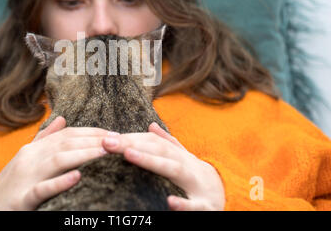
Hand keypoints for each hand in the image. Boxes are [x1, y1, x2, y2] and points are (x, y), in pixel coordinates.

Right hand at [0, 116, 111, 209]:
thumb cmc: (12, 183)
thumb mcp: (27, 157)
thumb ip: (45, 137)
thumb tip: (63, 118)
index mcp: (33, 149)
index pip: (67, 134)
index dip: (91, 132)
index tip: (113, 134)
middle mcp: (30, 158)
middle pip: (66, 144)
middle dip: (93, 140)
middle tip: (118, 140)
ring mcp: (26, 177)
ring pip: (57, 161)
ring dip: (83, 154)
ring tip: (104, 151)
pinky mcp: (22, 199)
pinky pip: (43, 189)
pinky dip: (60, 182)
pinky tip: (77, 177)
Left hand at [101, 123, 224, 210]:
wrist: (224, 195)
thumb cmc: (193, 176)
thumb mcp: (183, 157)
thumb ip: (167, 143)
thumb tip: (151, 125)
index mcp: (177, 156)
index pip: (152, 143)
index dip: (130, 139)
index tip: (106, 138)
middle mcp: (185, 165)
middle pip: (158, 151)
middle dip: (133, 144)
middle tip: (108, 142)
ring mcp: (195, 184)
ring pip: (174, 169)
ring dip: (152, 161)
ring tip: (129, 154)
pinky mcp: (204, 206)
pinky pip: (194, 206)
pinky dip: (183, 205)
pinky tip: (169, 202)